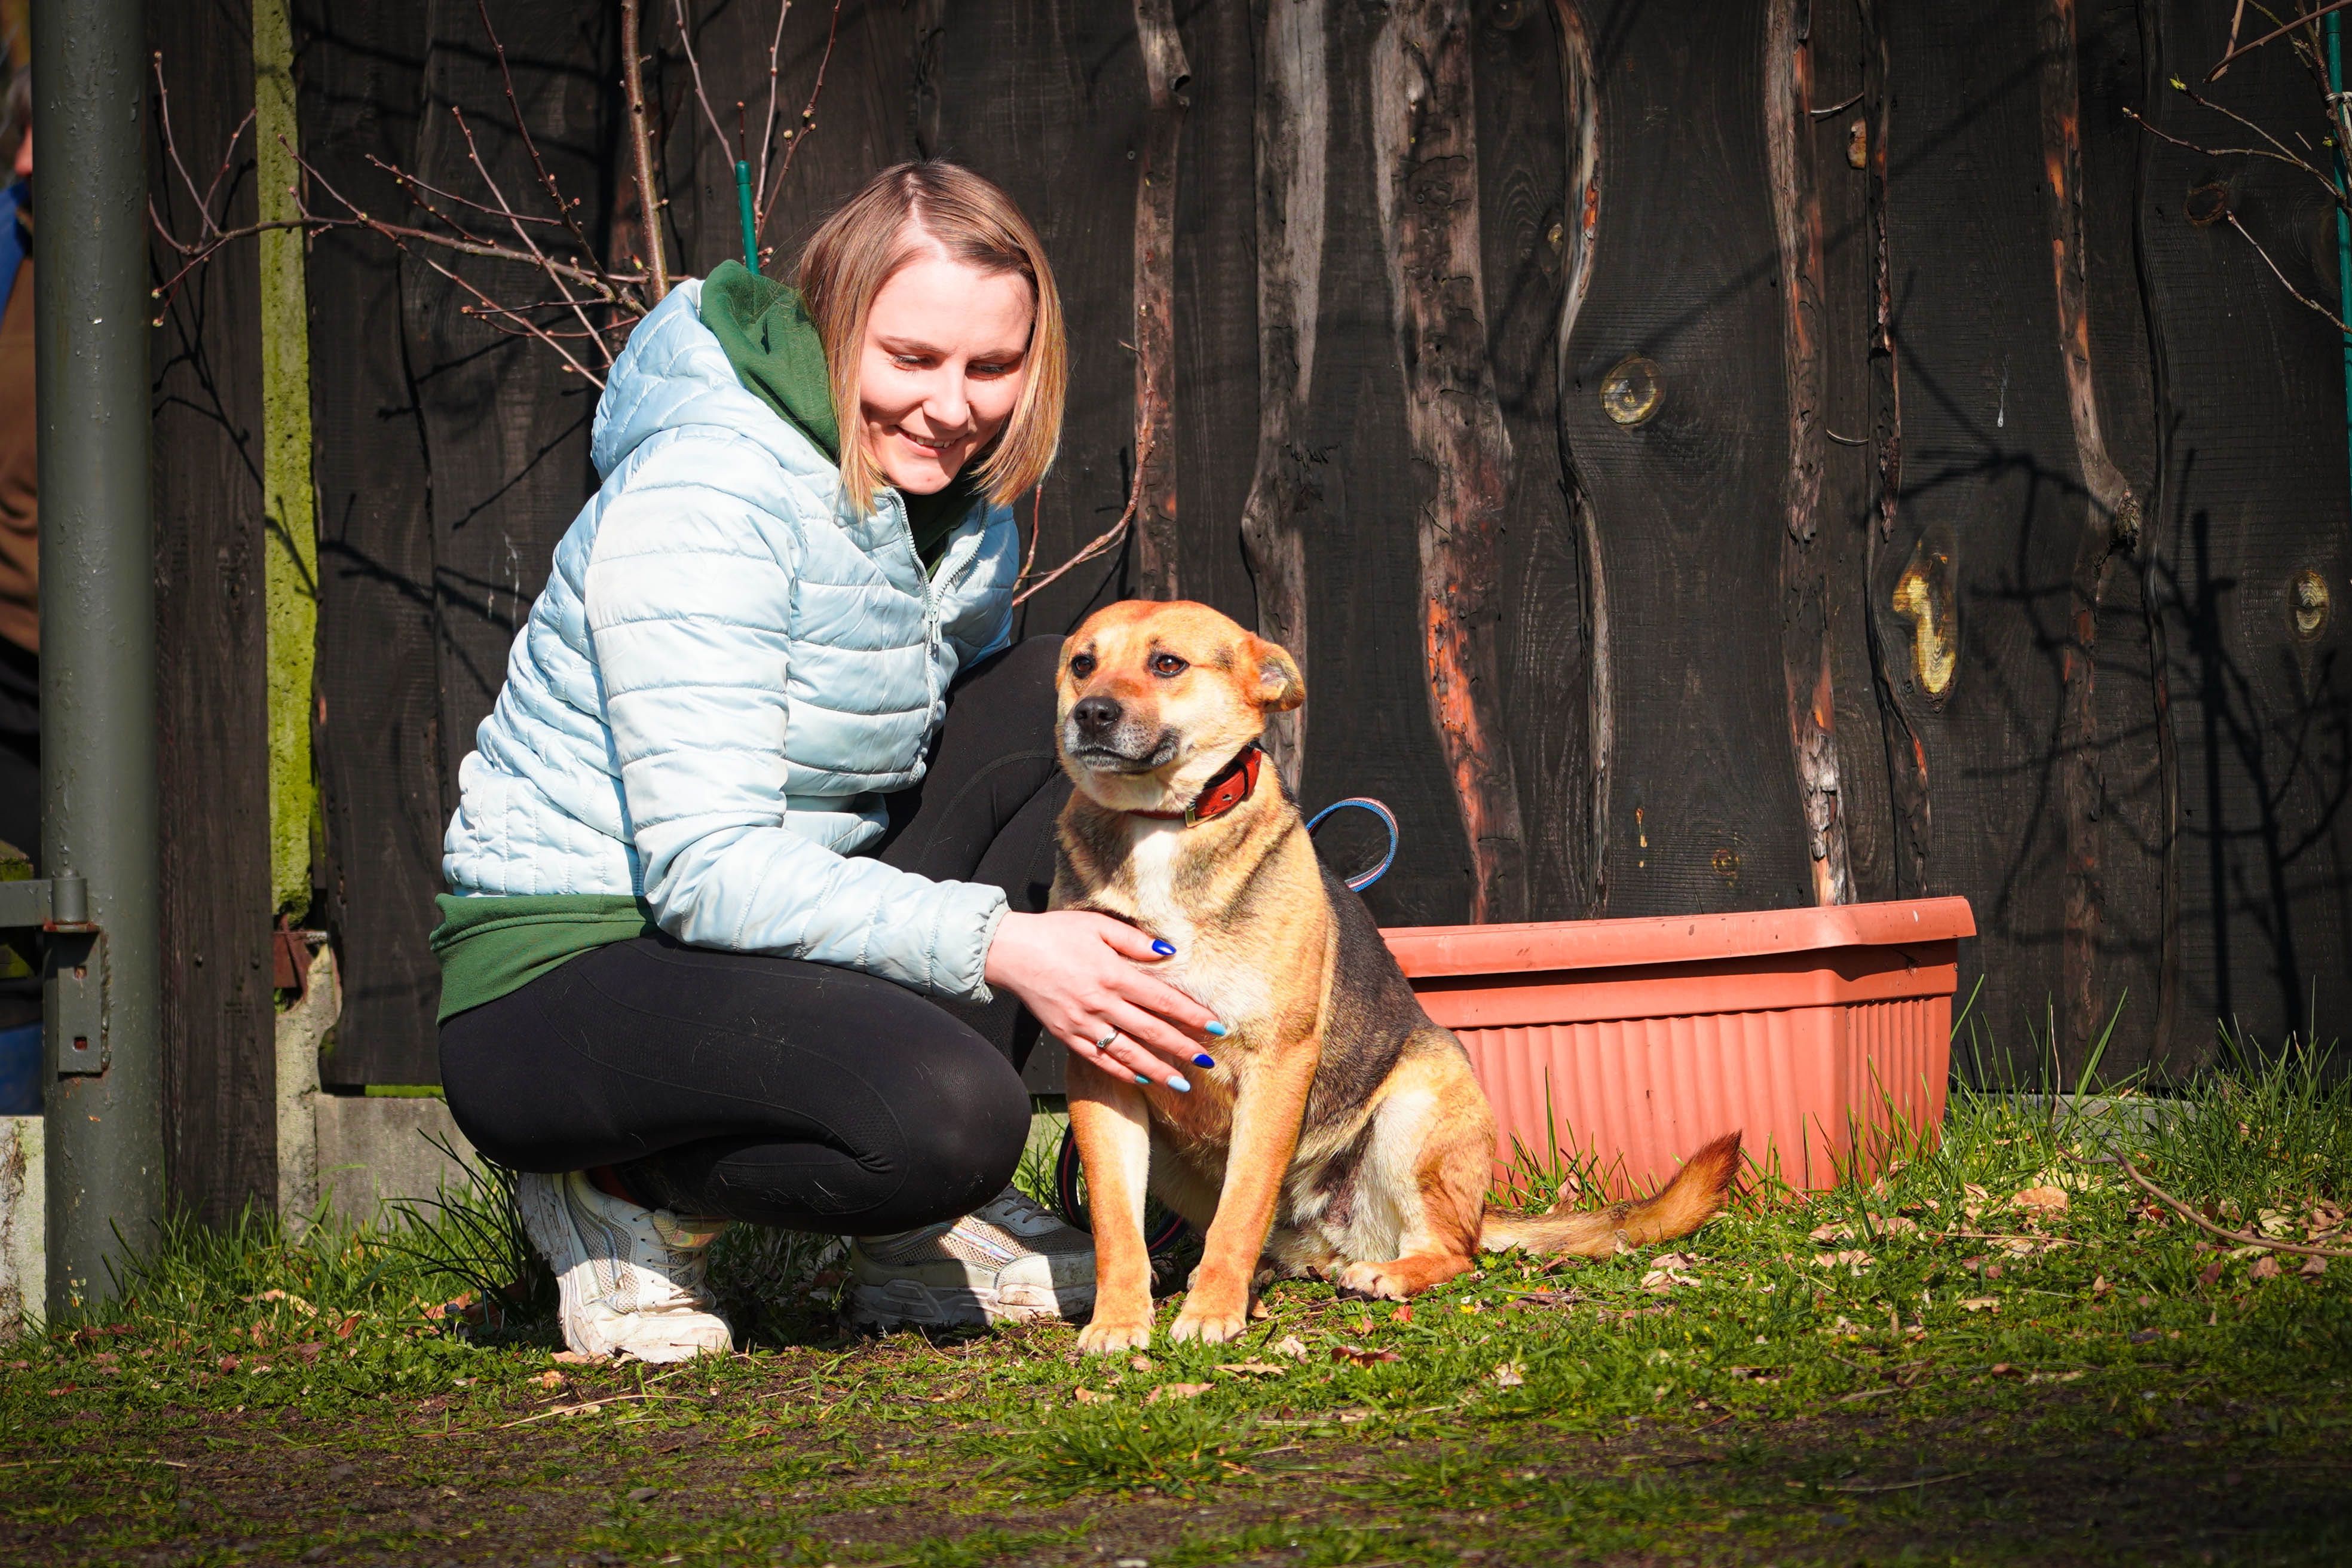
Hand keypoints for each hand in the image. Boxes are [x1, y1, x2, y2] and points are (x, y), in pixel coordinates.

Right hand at [984, 910, 1222, 1089]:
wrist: (1010, 952)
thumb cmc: (1055, 934)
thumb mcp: (1098, 926)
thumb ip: (1135, 942)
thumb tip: (1168, 952)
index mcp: (1113, 974)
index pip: (1163, 999)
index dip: (1191, 1015)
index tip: (1215, 1027)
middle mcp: (1101, 1003)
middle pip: (1151, 1031)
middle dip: (1183, 1048)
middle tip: (1207, 1061)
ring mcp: (1083, 1023)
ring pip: (1128, 1053)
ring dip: (1158, 1070)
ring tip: (1182, 1084)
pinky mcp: (1067, 1036)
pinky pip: (1100, 1060)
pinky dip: (1123, 1072)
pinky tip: (1143, 1080)